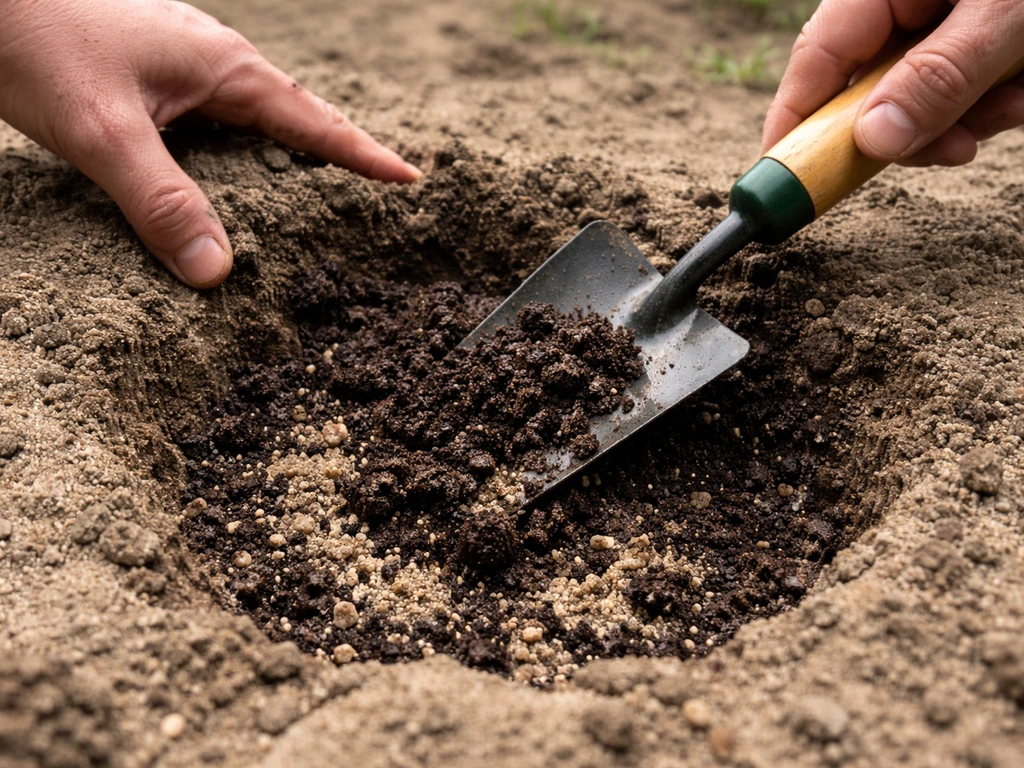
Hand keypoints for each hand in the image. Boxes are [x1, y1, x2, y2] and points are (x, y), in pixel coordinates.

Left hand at [0, 0, 420, 287]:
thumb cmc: (34, 37)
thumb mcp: (102, 130)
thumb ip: (160, 201)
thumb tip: (217, 274)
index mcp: (224, 67)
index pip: (316, 121)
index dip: (364, 155)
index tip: (411, 181)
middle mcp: (214, 61)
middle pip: (297, 116)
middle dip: (339, 155)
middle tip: (376, 195)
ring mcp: (183, 64)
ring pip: (256, 120)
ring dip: (289, 155)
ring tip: (316, 197)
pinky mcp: (154, 74)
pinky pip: (219, 120)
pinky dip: (241, 154)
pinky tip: (229, 179)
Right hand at [763, 0, 1023, 166]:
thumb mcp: (1006, 16)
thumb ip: (940, 77)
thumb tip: (874, 141)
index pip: (819, 59)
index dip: (795, 121)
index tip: (785, 178)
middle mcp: (905, 4)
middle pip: (872, 89)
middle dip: (919, 126)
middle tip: (959, 149)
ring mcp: (939, 21)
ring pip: (925, 98)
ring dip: (975, 114)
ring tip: (1022, 92)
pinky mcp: (974, 37)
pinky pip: (967, 88)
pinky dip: (1002, 97)